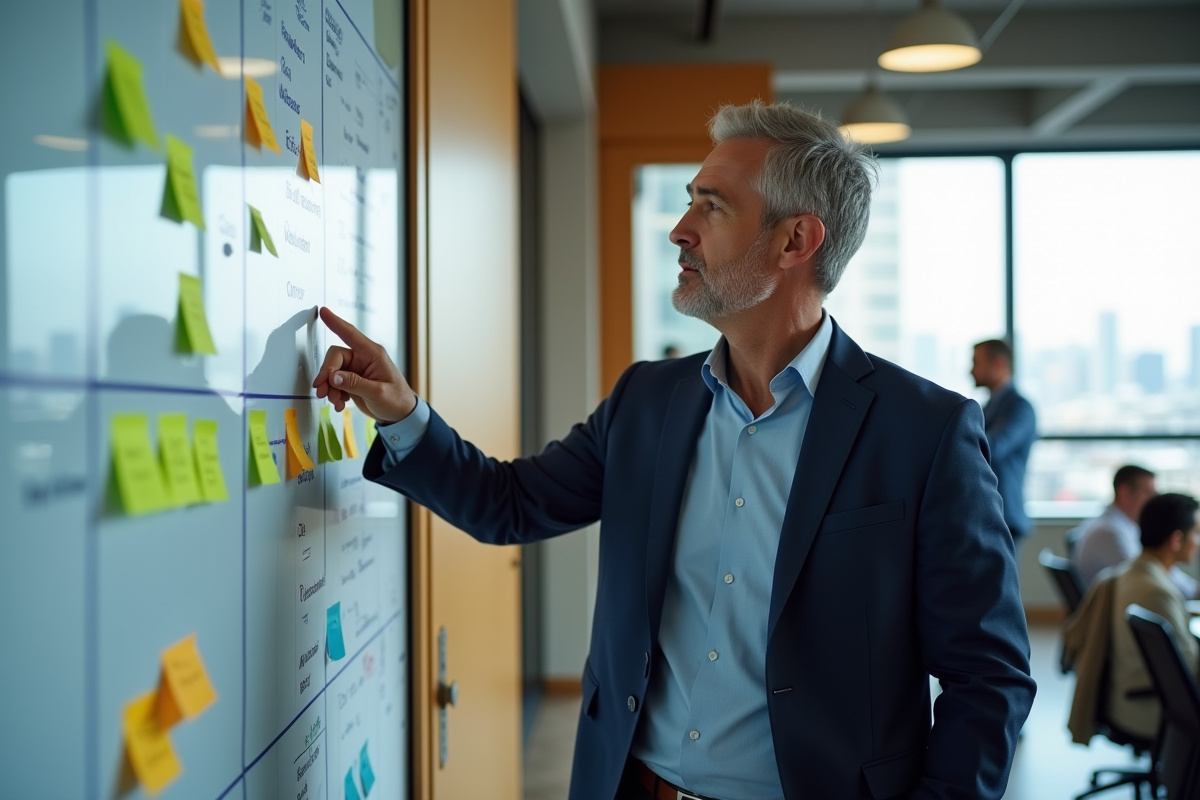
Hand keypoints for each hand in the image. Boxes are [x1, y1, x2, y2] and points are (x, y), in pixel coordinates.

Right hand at [313, 306, 416, 423]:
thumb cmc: (397, 400)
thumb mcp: (378, 393)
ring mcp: (356, 369)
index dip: (335, 322)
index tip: (323, 311)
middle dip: (327, 375)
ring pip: (332, 371)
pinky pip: (335, 382)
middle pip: (335, 357)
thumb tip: (334, 377)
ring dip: (329, 387)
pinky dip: (334, 393)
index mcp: (373, 354)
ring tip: (335, 401)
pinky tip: (340, 404)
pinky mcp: (352, 380)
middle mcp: (363, 358)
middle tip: (323, 391)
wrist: (400, 415)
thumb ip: (355, 384)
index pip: (350, 334)